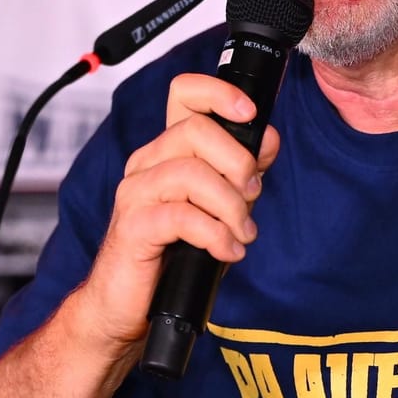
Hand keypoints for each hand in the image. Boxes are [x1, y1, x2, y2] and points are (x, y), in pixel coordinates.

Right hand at [71, 73, 279, 350]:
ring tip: (241, 233)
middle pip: (197, 131)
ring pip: (191, 173)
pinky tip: (227, 250)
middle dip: (238, 163)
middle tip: (252, 196)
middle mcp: (147, 164)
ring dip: (231, 206)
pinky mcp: (134, 227)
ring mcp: (136, 193)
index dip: (219, 93)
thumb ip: (240, 173)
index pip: (184, 94)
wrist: (129, 305)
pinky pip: (182, 217)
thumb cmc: (173, 255)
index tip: (249, 113)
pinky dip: (215, 235)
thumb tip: (268, 139)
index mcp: (167, 151)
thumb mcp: (219, 207)